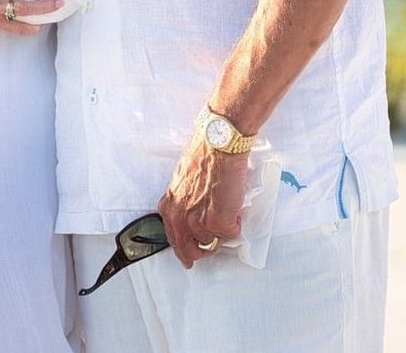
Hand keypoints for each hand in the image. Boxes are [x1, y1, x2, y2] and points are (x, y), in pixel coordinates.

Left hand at [157, 137, 248, 267]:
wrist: (218, 145)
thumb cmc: (204, 155)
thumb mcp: (183, 182)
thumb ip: (185, 202)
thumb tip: (195, 215)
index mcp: (169, 207)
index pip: (173, 239)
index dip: (183, 251)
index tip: (188, 259)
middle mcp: (180, 218)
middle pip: (192, 250)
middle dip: (206, 248)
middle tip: (216, 237)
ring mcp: (199, 222)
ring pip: (214, 242)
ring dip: (223, 229)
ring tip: (227, 207)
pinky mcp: (219, 222)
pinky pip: (231, 234)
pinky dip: (236, 222)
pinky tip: (234, 204)